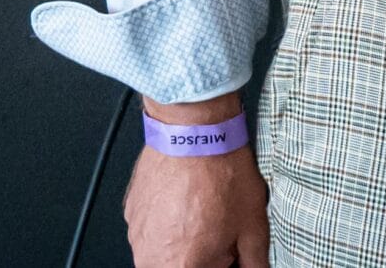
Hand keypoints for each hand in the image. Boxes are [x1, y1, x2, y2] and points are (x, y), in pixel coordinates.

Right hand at [124, 98, 267, 267]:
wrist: (194, 130)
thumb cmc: (221, 174)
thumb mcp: (253, 226)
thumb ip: (254, 262)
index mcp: (181, 267)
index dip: (222, 265)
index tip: (229, 255)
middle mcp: (151, 257)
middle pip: (179, 267)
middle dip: (202, 259)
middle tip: (220, 234)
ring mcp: (137, 235)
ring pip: (163, 253)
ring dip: (183, 244)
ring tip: (203, 214)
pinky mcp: (131, 214)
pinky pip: (151, 231)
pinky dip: (168, 224)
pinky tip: (187, 202)